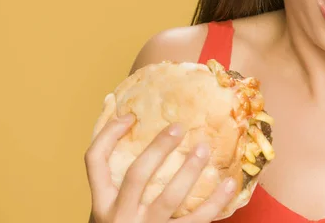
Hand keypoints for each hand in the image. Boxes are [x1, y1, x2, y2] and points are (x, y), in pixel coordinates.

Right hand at [85, 113, 237, 222]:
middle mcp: (119, 217)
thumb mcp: (108, 208)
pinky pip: (197, 219)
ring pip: (169, 197)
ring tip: (203, 149)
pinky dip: (216, 201)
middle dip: (159, 148)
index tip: (131, 116)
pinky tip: (229, 183)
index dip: (109, 133)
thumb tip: (115, 113)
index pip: (95, 160)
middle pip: (137, 174)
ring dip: (189, 170)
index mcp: (101, 204)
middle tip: (178, 127)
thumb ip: (113, 177)